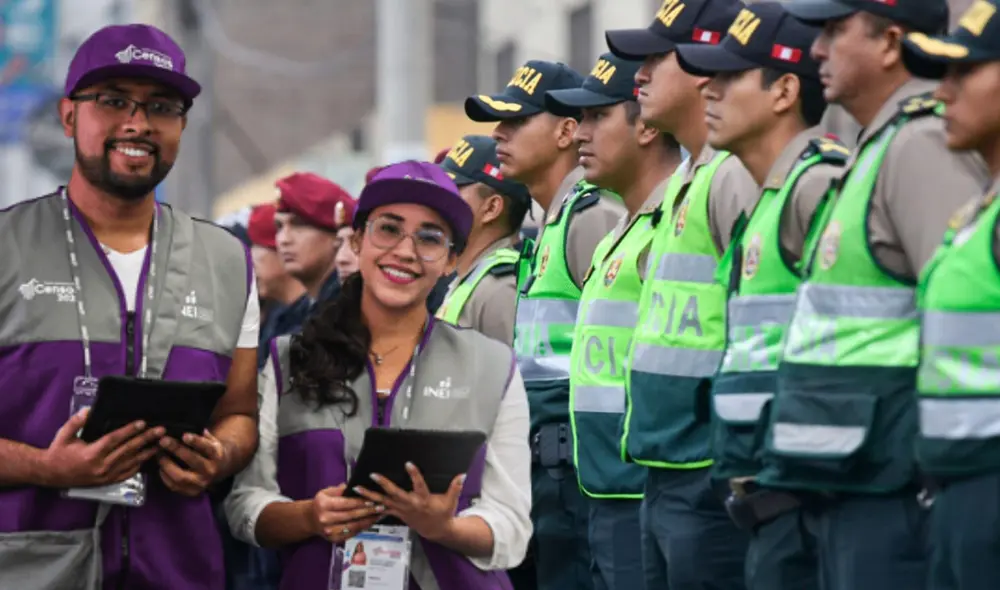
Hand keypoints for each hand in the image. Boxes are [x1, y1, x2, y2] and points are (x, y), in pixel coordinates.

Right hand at [41, 409, 164, 487]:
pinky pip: (127, 474)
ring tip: (161, 444)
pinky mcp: (107, 481)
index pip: (115, 439)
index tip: (142, 423)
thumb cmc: (58, 452)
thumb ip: (77, 422)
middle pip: (128, 450)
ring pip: (131, 463)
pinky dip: (138, 465)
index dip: (129, 431)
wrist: (51, 474)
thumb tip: (89, 410)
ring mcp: (105, 475)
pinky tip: (147, 458)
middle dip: (146, 439)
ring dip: (147, 452)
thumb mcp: (64, 434)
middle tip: (160, 431)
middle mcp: (101, 466)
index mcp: (91, 453)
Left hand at [158, 430, 227, 496]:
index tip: (184, 435)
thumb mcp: (211, 440)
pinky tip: (161, 467)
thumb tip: (186, 425)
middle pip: (192, 461)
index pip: (207, 448)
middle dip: (176, 450)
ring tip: (159, 454)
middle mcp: (210, 470)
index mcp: (216, 455)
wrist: (220, 468)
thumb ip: (201, 434)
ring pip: (181, 476)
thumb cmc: (210, 450)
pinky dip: (165, 476)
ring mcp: (201, 483)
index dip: (195, 441)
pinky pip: (174, 486)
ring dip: (167, 465)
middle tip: (163, 441)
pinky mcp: (192, 492)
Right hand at [311, 484, 384, 542]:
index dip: (361, 502)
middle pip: (351, 515)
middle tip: (381, 507)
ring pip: (353, 526)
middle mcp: (325, 519)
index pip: (346, 503)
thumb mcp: (327, 492)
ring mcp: (329, 531)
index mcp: (324, 505)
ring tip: (379, 515)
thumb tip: (357, 487)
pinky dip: (362, 528)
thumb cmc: (322, 503)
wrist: (310, 519)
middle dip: (368, 511)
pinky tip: (370, 523)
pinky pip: (351, 534)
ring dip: (368, 521)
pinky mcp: (334, 539)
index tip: (373, 500)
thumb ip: (341, 490)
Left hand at [354, 462, 464, 542]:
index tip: (408, 463)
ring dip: (369, 496)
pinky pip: (382, 510)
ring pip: (383, 502)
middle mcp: (410, 504)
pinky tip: (360, 500)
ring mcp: (402, 510)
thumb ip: (455, 487)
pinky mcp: (397, 513)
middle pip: (395, 494)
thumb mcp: (451, 501)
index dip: (414, 475)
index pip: (419, 485)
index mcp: (423, 500)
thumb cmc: (443, 513)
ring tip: (357, 488)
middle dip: (384, 485)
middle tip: (373, 475)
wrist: (436, 531)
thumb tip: (462, 474)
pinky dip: (371, 505)